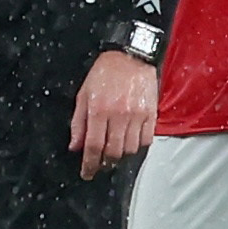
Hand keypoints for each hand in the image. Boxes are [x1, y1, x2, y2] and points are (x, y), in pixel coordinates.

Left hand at [69, 50, 158, 179]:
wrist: (130, 55)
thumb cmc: (105, 72)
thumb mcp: (83, 95)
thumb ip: (78, 122)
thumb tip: (75, 146)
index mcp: (99, 110)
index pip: (93, 147)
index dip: (89, 165)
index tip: (87, 173)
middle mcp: (119, 115)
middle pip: (113, 152)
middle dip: (105, 162)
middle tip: (101, 162)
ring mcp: (137, 115)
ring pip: (130, 149)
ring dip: (121, 154)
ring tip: (115, 149)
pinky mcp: (151, 113)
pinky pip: (147, 140)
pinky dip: (138, 145)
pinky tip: (131, 140)